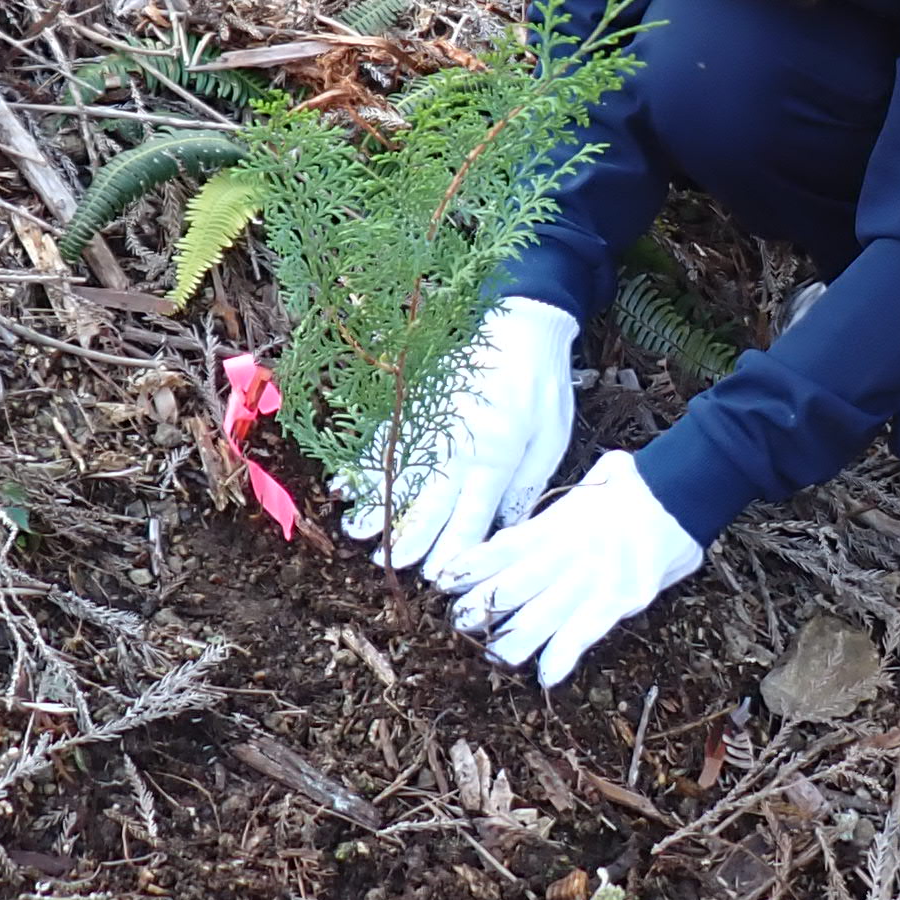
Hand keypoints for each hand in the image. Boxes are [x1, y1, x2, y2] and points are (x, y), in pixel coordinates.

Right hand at [341, 296, 576, 581]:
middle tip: (389, 566)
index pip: (470, 520)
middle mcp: (459, 447)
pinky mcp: (419, 403)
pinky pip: (386, 438)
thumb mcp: (552, 441)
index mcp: (498, 460)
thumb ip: (527, 487)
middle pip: (428, 504)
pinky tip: (347, 483)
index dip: (452, 552)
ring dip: (377, 506)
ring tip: (357, 532)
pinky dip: (364, 462)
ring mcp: (434, 423)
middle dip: (407, 539)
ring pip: (399, 474)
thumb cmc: (544, 386)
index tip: (438, 578)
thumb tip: (506, 528)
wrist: (522, 322)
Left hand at [448, 451, 704, 687]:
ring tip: (492, 656)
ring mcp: (594, 576)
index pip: (506, 547)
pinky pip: (586, 630)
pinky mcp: (622, 597)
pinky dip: (564, 654)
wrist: (682, 488)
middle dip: (484, 606)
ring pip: (544, 614)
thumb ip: (558, 510)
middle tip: (457, 623)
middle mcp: (569, 551)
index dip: (474, 566)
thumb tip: (532, 525)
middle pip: (516, 584)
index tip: (443, 580)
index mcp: (558, 522)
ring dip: (515, 639)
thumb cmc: (636, 483)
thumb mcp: (589, 483)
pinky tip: (545, 676)